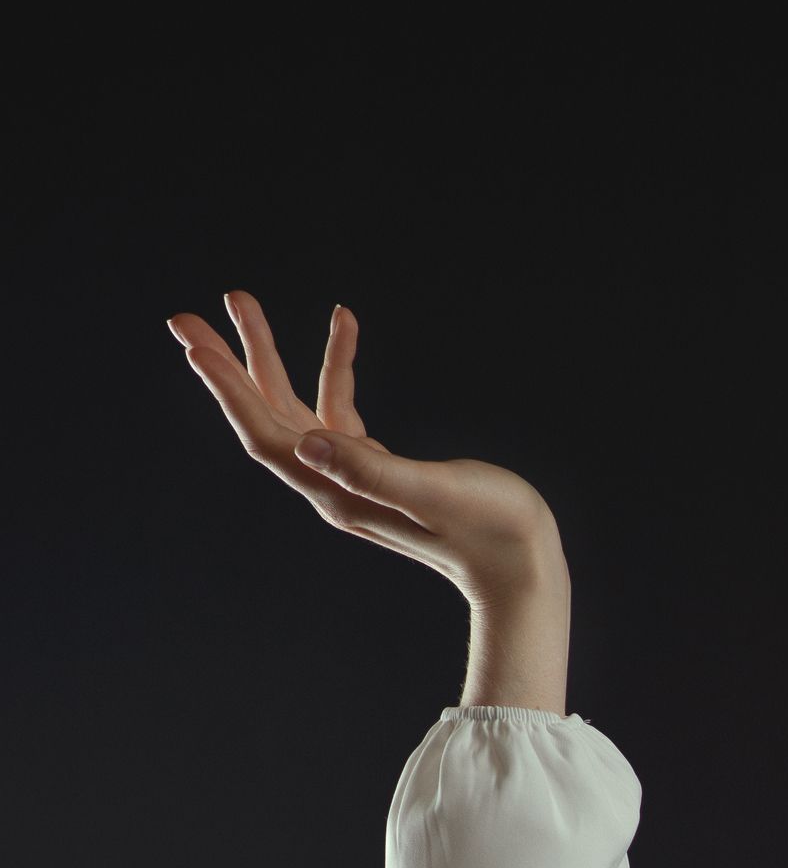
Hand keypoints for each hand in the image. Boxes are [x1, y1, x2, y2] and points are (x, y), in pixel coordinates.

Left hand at [170, 292, 569, 711]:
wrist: (521, 566)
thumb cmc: (490, 528)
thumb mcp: (434, 491)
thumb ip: (372, 470)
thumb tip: (310, 444)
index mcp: (338, 492)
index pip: (266, 435)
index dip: (227, 389)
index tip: (194, 343)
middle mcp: (334, 485)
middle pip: (264, 417)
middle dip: (227, 364)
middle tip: (185, 317)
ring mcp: (353, 476)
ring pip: (294, 408)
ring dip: (268, 356)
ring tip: (243, 302)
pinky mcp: (379, 467)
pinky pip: (340, 408)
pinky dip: (336, 366)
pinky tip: (345, 325)